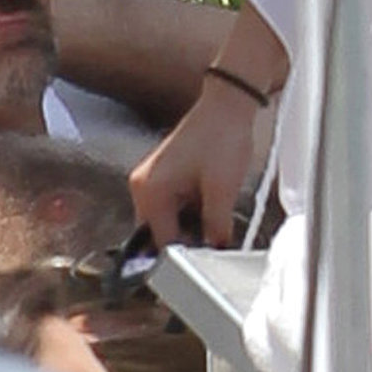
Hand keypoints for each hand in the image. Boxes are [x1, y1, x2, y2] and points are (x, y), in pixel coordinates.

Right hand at [128, 77, 266, 249]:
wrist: (229, 103)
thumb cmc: (222, 137)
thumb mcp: (223, 190)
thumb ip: (216, 227)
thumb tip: (215, 251)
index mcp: (149, 192)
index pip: (162, 243)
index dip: (185, 257)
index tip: (203, 267)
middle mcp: (142, 187)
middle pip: (160, 233)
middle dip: (187, 241)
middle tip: (213, 242)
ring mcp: (151, 180)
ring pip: (168, 221)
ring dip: (190, 225)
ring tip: (214, 216)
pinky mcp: (164, 175)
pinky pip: (173, 206)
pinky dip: (190, 211)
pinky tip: (210, 205)